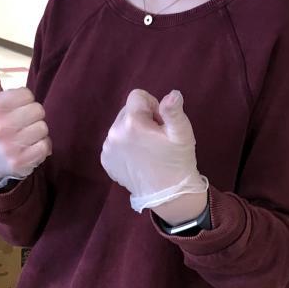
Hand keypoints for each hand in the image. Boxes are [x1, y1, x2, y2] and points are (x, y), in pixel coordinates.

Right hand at [0, 53, 51, 185]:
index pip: (27, 94)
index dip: (25, 101)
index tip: (14, 110)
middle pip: (38, 110)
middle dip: (33, 116)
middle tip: (21, 124)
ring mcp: (8, 146)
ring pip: (43, 128)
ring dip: (38, 133)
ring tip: (24, 137)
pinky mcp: (19, 162)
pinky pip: (46, 147)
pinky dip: (42, 148)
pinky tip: (28, 149)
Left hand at [101, 89, 207, 214]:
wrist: (170, 194)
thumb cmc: (178, 161)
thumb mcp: (182, 133)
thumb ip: (173, 111)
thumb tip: (173, 93)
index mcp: (132, 122)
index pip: (138, 96)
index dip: (153, 107)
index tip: (161, 124)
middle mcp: (114, 133)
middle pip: (128, 110)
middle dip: (142, 119)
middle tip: (156, 138)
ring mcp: (107, 149)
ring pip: (121, 126)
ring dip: (133, 132)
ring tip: (148, 150)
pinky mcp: (106, 160)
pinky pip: (115, 142)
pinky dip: (126, 146)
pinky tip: (139, 159)